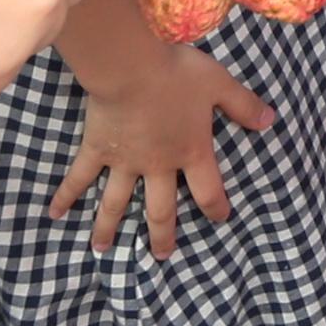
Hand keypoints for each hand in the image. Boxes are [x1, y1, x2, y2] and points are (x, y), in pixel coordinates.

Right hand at [56, 38, 273, 256]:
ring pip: (116, 202)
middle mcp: (157, 165)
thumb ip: (244, 105)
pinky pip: (79, 177)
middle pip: (160, 209)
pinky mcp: (97, 150)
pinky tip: (54, 214)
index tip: (220, 220)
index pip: (208, 189)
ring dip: (110, 226)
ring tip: (102, 249)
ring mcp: (124, 162)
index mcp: (190, 151)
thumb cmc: (178, 74)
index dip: (216, 207)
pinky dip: (66, 195)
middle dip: (162, 234)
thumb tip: (271, 121)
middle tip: (161, 256)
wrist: (133, 68)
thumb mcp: (220, 85)